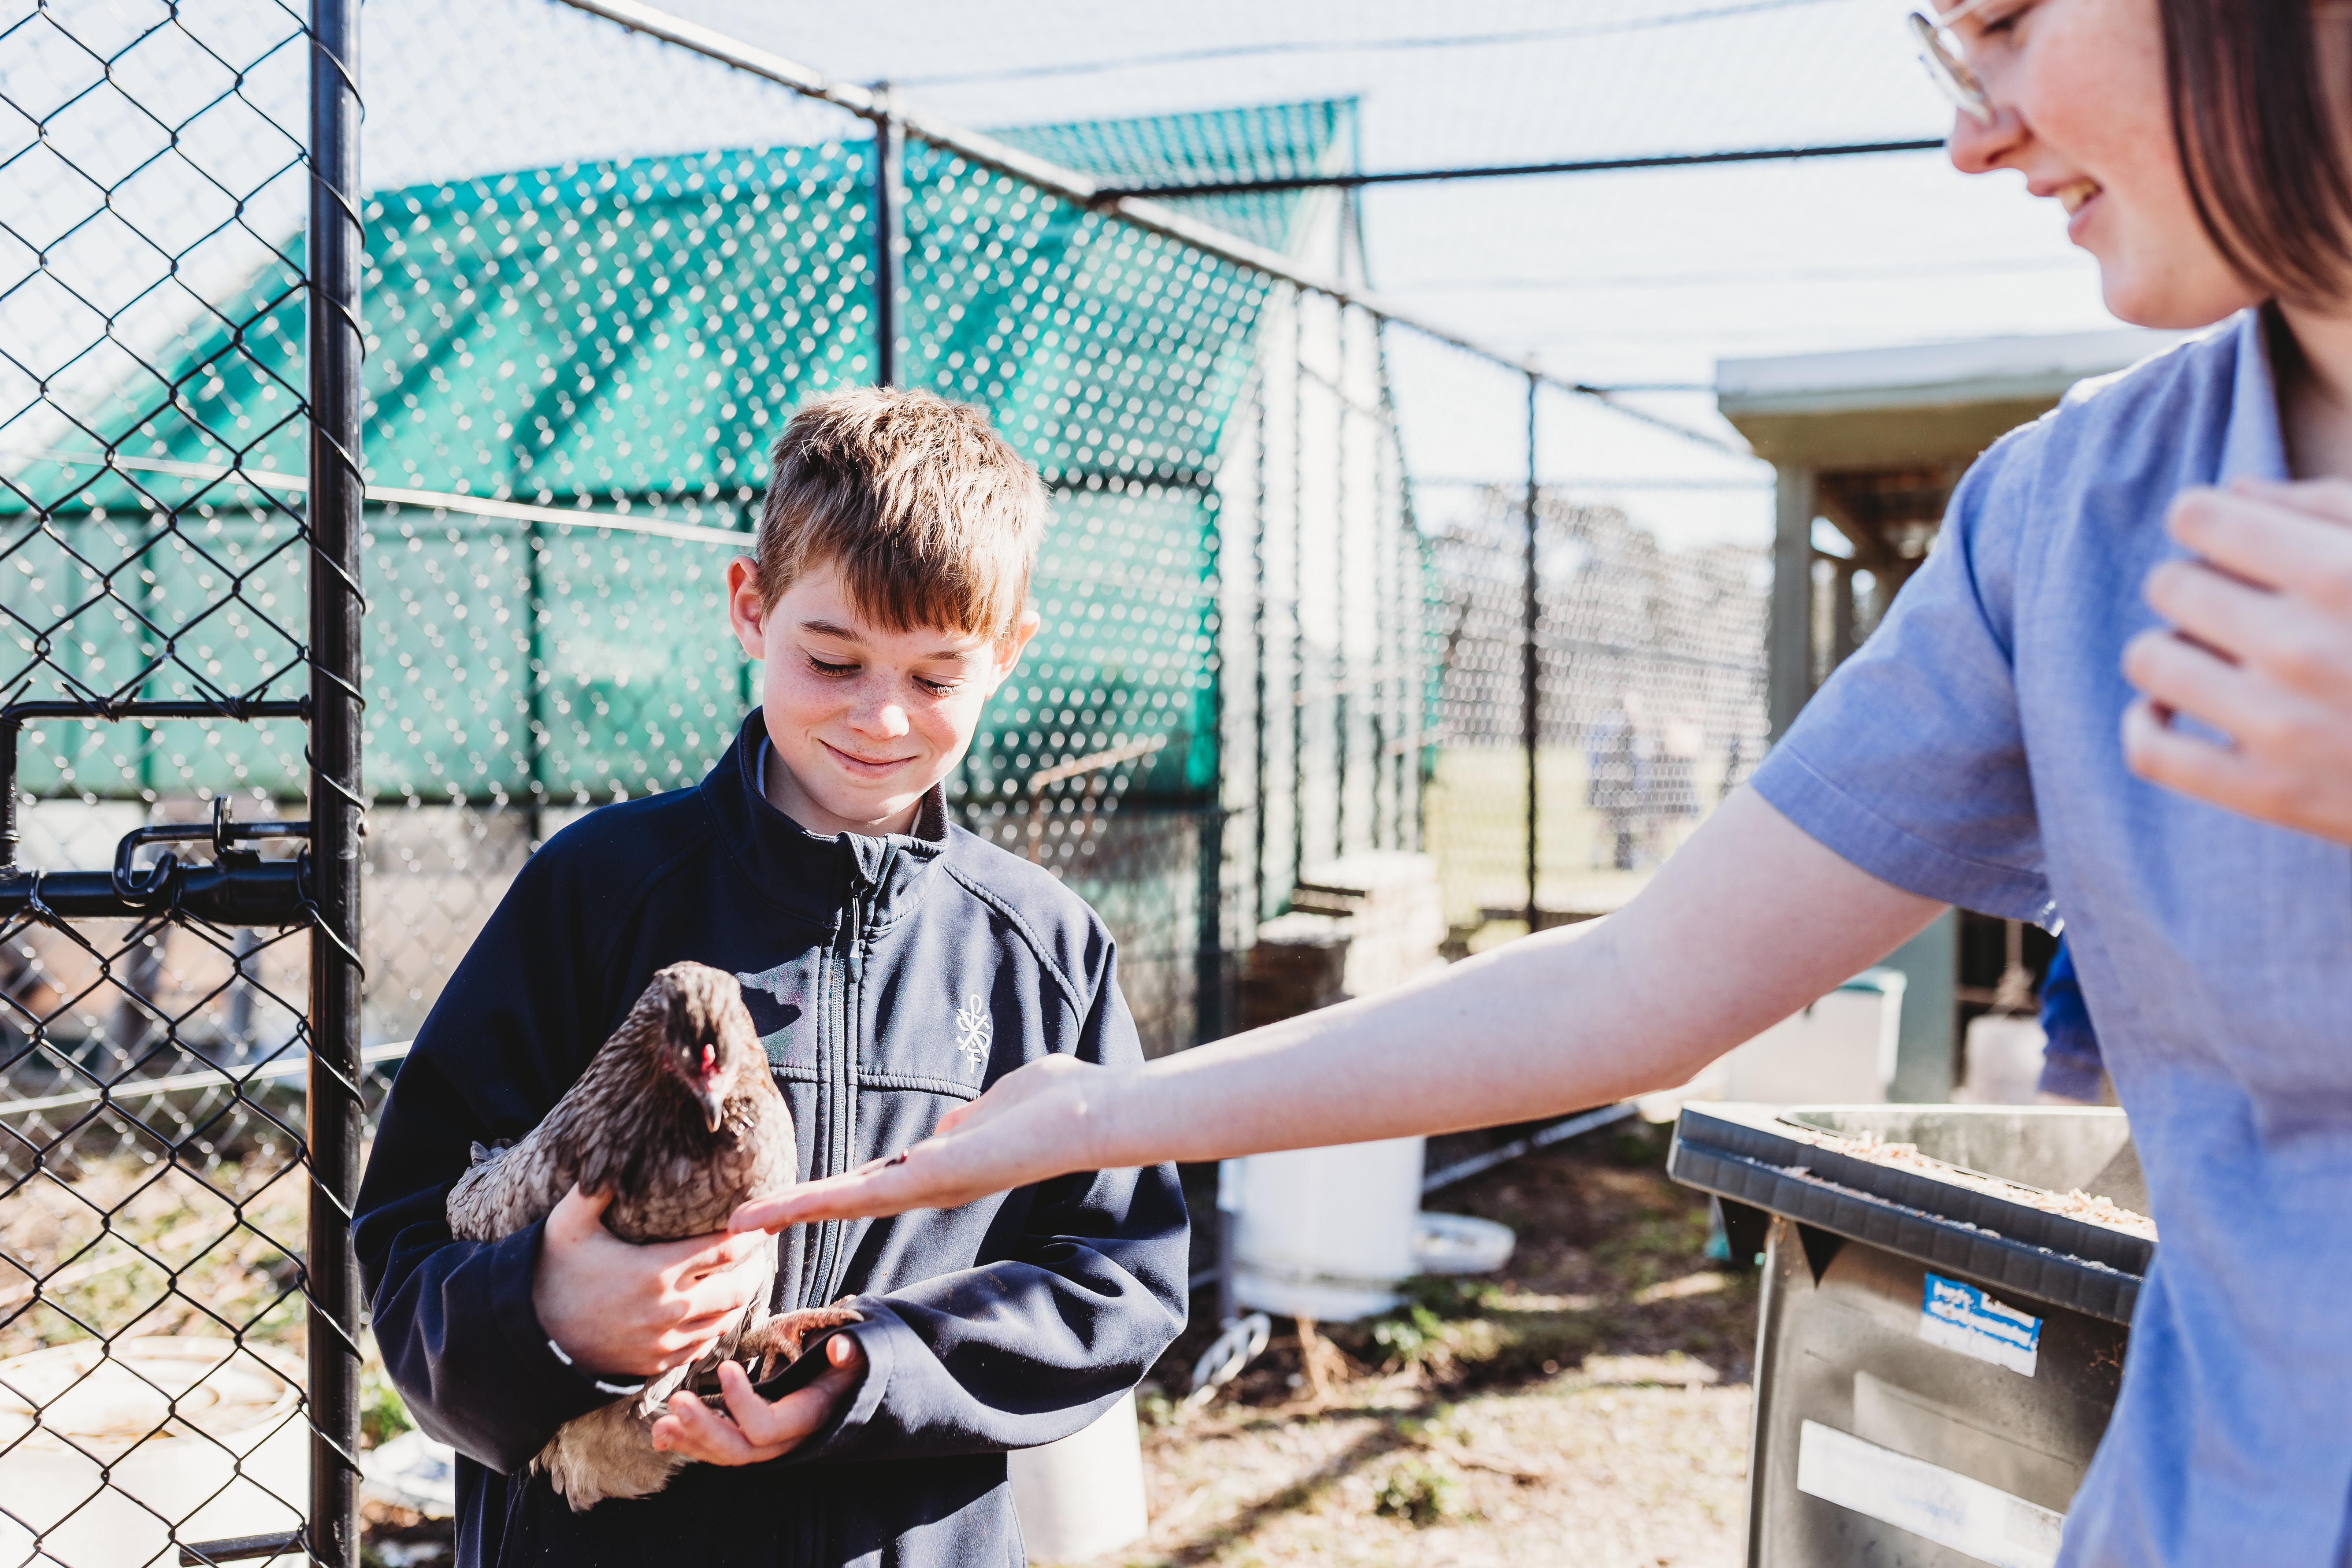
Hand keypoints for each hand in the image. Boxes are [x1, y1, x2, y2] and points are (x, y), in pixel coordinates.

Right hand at [532, 1184, 769, 1377]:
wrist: (530, 1335)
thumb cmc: (552, 1272)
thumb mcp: (568, 1225)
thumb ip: (594, 1190)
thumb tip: (610, 1151)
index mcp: (655, 1271)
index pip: (725, 1251)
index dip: (751, 1236)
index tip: (763, 1223)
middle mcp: (667, 1310)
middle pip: (738, 1289)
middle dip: (755, 1268)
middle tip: (759, 1251)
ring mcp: (663, 1340)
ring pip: (726, 1321)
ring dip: (741, 1298)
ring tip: (744, 1276)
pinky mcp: (655, 1362)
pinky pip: (702, 1347)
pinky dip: (716, 1328)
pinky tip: (716, 1310)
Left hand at [646, 1333, 866, 1464]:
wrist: (854, 1386)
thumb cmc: (852, 1365)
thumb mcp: (858, 1356)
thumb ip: (852, 1352)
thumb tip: (839, 1349)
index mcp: (810, 1417)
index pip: (768, 1426)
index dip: (743, 1403)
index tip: (726, 1367)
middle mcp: (789, 1440)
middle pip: (741, 1450)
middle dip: (705, 1429)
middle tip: (677, 1401)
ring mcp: (771, 1445)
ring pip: (727, 1455)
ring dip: (691, 1441)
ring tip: (660, 1426)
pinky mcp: (755, 1440)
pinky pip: (721, 1450)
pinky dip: (692, 1444)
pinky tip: (664, 1436)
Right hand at [730, 1055, 1120, 1230]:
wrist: (1088, 1116)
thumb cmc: (1054, 1105)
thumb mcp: (994, 1111)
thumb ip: (967, 1124)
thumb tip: (949, 1132)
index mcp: (941, 1169)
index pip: (873, 1184)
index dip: (829, 1194)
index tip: (790, 1200)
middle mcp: (929, 1185)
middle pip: (850, 1199)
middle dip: (798, 1209)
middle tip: (746, 1223)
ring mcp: (927, 1185)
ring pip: (847, 1200)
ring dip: (794, 1209)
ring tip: (745, 1221)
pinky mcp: (930, 1179)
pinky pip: (863, 1193)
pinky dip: (817, 1201)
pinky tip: (780, 1210)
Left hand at [2122, 477, 2351, 843]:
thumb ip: (2329, 509)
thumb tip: (2235, 490)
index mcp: (2343, 573)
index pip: (2197, 516)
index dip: (2208, 520)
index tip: (2230, 537)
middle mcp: (2303, 647)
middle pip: (2170, 583)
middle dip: (2198, 582)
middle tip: (2241, 601)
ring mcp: (2281, 727)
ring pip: (2148, 657)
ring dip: (2174, 648)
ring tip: (2214, 653)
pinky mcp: (2270, 795)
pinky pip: (2149, 748)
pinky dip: (2146, 722)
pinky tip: (2172, 709)